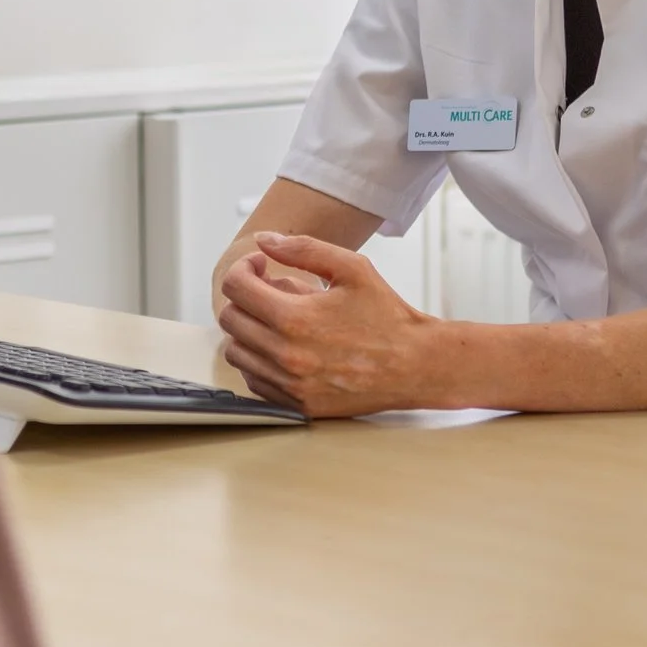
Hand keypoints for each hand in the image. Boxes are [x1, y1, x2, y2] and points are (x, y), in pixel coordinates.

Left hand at [215, 232, 435, 417]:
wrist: (416, 365)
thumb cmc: (386, 314)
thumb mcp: (351, 268)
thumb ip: (303, 249)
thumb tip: (263, 241)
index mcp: (295, 319)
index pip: (235, 288)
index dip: (244, 268)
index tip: (262, 266)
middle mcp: (286, 356)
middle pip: (230, 319)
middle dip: (245, 296)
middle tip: (273, 290)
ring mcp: (290, 385)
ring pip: (236, 353)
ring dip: (249, 330)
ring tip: (281, 319)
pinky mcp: (297, 405)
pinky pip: (254, 381)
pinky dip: (259, 360)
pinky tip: (286, 346)